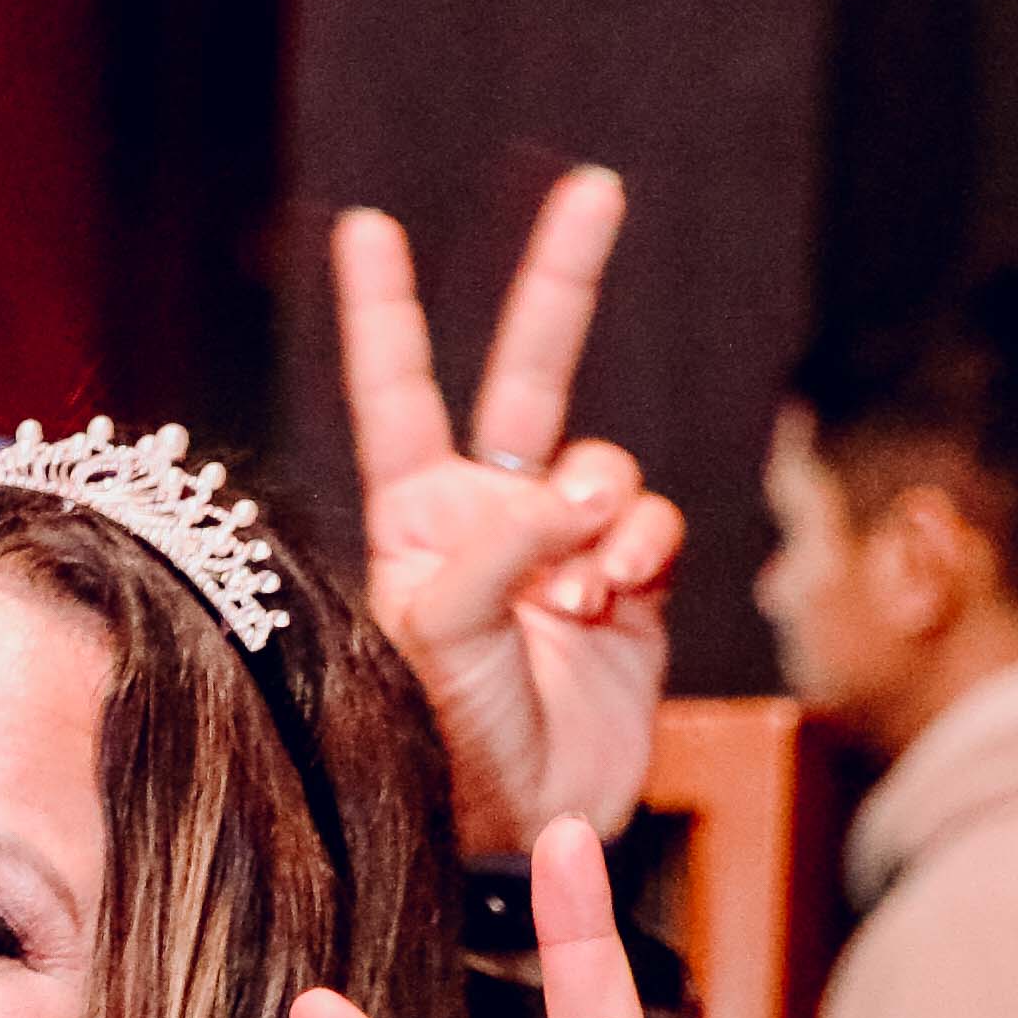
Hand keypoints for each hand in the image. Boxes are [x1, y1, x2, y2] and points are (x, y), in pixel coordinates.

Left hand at [332, 167, 681, 860]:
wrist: (526, 827)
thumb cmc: (447, 746)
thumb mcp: (442, 638)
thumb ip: (499, 548)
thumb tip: (581, 490)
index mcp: (414, 518)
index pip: (396, 395)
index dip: (386, 312)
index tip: (366, 228)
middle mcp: (488, 516)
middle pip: (529, 373)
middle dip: (561, 282)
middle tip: (594, 190)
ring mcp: (564, 544)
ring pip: (606, 465)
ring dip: (602, 516)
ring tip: (577, 594)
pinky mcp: (631, 580)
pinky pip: (651, 521)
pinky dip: (639, 549)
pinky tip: (612, 597)